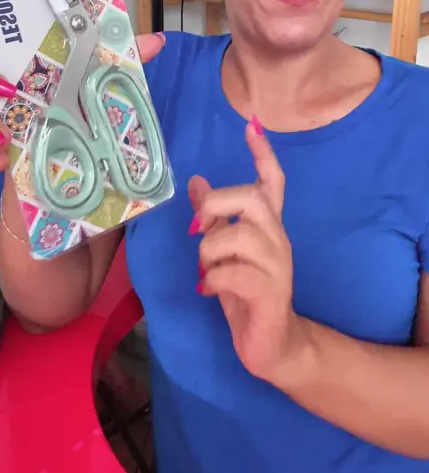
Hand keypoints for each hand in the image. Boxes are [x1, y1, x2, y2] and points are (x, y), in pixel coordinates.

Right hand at [0, 11, 164, 172]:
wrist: (80, 199)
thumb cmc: (88, 133)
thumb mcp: (109, 95)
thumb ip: (122, 65)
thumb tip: (155, 41)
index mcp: (30, 63)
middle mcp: (8, 87)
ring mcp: (1, 120)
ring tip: (7, 133)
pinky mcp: (1, 152)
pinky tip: (5, 158)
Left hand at [188, 118, 304, 385]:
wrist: (273, 346)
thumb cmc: (245, 292)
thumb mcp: (225, 251)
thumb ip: (214, 218)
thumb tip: (196, 181)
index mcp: (268, 226)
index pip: (273, 181)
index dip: (263, 153)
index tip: (252, 125)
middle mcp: (277, 239)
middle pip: (252, 198)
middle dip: (216, 205)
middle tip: (197, 229)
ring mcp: (277, 266)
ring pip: (238, 236)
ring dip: (209, 251)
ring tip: (205, 271)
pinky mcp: (269, 294)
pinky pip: (234, 273)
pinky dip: (212, 279)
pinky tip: (208, 290)